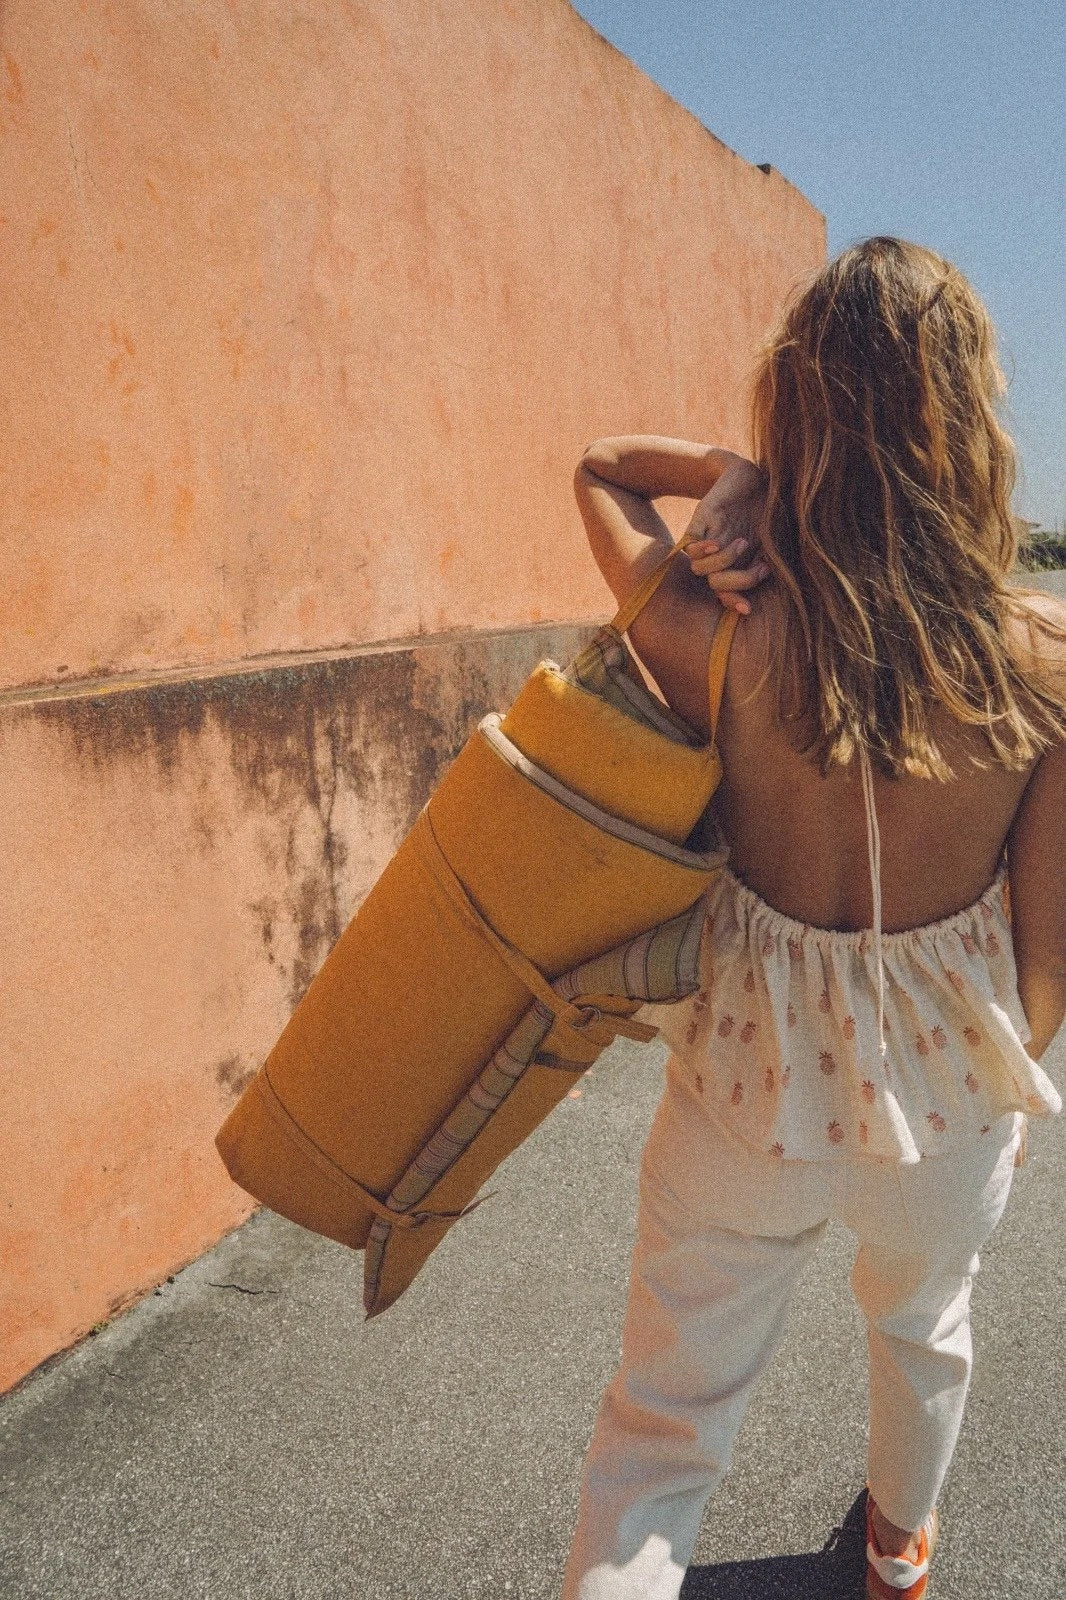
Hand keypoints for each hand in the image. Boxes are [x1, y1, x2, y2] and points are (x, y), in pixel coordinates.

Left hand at [683, 457, 769, 615]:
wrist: (752, 477)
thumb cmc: (766, 507)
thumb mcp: (772, 539)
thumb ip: (769, 561)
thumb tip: (772, 581)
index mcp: (734, 563)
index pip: (726, 592)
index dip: (733, 603)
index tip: (748, 609)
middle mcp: (718, 556)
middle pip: (715, 584)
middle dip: (737, 583)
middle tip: (760, 568)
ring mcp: (707, 540)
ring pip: (700, 569)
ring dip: (724, 562)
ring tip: (743, 543)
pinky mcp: (698, 524)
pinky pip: (688, 548)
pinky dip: (701, 550)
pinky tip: (716, 543)